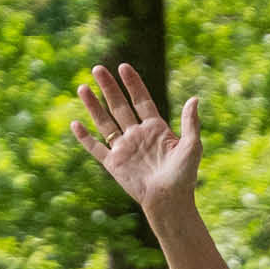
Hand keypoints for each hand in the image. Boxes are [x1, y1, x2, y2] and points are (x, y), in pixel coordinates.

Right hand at [71, 63, 202, 219]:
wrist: (169, 201)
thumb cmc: (184, 176)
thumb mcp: (191, 146)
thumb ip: (190, 123)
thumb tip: (194, 98)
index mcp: (156, 129)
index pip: (141, 100)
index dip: (133, 84)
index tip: (124, 67)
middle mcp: (137, 135)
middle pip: (119, 106)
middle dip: (108, 87)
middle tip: (97, 68)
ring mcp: (124, 148)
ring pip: (104, 122)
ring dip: (93, 105)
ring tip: (82, 87)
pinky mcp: (113, 164)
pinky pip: (96, 148)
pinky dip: (85, 137)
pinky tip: (75, 123)